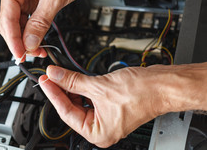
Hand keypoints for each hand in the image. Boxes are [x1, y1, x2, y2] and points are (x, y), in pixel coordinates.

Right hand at [0, 0, 92, 59]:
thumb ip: (40, 22)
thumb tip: (30, 42)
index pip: (7, 17)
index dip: (13, 40)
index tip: (20, 54)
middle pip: (9, 22)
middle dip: (19, 40)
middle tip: (30, 54)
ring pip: (18, 22)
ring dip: (26, 37)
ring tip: (38, 49)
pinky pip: (28, 18)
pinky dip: (33, 29)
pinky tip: (38, 39)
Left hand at [39, 65, 172, 147]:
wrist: (162, 84)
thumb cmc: (141, 93)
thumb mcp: (98, 86)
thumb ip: (72, 81)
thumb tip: (55, 75)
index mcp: (98, 133)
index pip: (67, 112)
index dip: (53, 94)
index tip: (45, 81)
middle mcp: (101, 128)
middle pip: (72, 107)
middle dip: (60, 90)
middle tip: (50, 75)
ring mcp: (105, 116)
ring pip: (79, 101)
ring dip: (69, 87)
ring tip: (59, 74)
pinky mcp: (109, 105)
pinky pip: (89, 97)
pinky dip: (80, 87)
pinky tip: (73, 78)